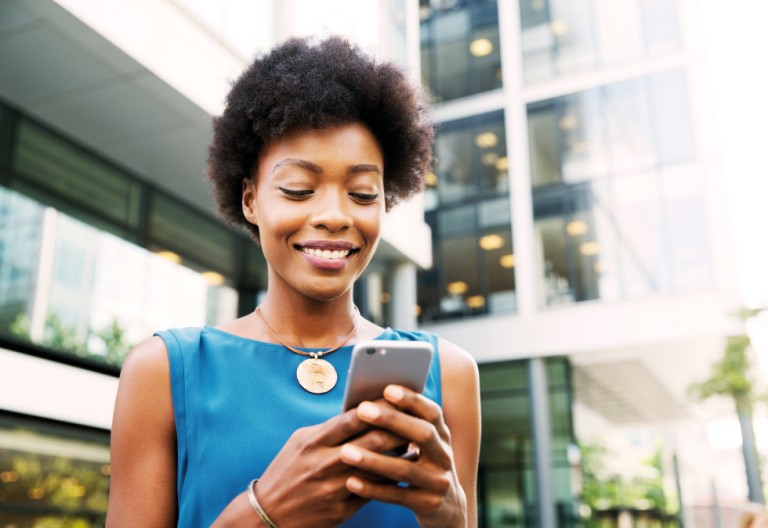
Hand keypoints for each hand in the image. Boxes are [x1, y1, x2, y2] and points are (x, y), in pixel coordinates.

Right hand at [251, 407, 407, 527]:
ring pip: (379, 468)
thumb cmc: (287, 471)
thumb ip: (330, 428)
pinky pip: (374, 492)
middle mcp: (325, 464)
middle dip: (398, 428)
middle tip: (414, 419)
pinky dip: (391, 479)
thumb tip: (362, 413)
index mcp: (313, 442)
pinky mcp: (342, 510)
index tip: (397, 398)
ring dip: (400, 454)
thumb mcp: (300, 442)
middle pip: (373, 441)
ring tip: (414, 442)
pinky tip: (403, 469)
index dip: (379, 408)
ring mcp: (334, 489)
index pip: (353, 419)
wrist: (268, 515)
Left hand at [339, 385, 467, 527]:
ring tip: (345, 452)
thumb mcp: (423, 445)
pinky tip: (351, 482)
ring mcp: (438, 482)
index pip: (432, 413)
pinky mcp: (428, 505)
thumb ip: (405, 426)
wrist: (447, 508)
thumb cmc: (423, 466)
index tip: (388, 389)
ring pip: (405, 469)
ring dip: (373, 460)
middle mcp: (444, 456)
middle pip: (423, 434)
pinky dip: (373, 488)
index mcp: (442, 436)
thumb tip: (369, 401)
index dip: (412, 400)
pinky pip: (396, 496)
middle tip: (362, 410)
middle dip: (392, 420)